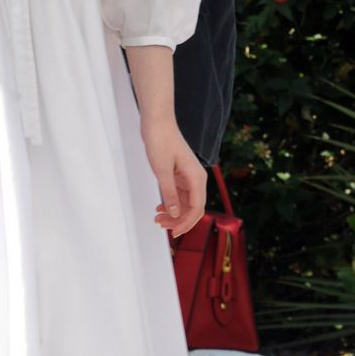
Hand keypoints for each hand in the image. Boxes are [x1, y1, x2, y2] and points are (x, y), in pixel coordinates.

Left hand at [141, 118, 205, 237]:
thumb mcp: (162, 171)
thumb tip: (175, 214)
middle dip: (178, 220)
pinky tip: (160, 208)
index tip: (173, 233)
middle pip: (192, 208)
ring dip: (173, 213)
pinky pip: (179, 194)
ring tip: (157, 218)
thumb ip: (169, 193)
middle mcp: (196, 178)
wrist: (158, 122)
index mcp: (196, 178)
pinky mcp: (180, 173)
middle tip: (160, 226)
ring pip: (185, 202)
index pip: (197, 208)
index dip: (186, 223)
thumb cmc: (161, 141)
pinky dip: (170, 203)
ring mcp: (188, 176)